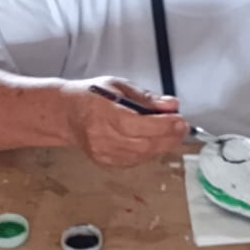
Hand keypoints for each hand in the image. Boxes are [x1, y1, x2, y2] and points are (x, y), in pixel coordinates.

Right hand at [62, 77, 187, 167]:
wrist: (67, 114)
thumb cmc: (92, 96)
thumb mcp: (119, 86)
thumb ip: (147, 97)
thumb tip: (171, 105)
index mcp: (104, 113)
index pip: (139, 125)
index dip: (163, 125)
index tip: (180, 120)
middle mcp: (102, 137)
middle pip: (143, 144)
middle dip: (168, 137)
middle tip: (182, 127)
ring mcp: (103, 153)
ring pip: (142, 155)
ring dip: (162, 145)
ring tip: (172, 133)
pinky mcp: (105, 163)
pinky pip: (135, 161)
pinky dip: (149, 152)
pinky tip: (154, 141)